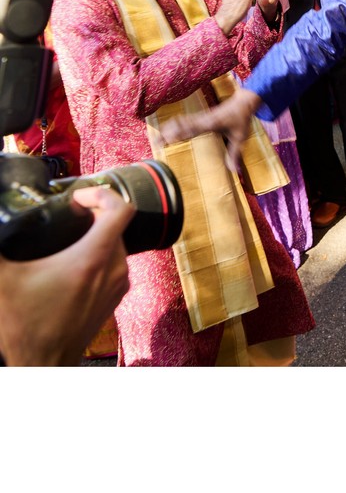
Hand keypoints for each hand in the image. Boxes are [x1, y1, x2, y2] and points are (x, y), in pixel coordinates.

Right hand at [0, 187, 130, 365]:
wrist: (43, 365)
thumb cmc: (27, 327)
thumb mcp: (3, 282)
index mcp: (95, 258)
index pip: (121, 209)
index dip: (101, 193)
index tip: (76, 197)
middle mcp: (115, 268)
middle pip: (116, 225)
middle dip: (93, 213)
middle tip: (66, 213)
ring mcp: (118, 284)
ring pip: (117, 245)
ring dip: (96, 235)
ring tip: (66, 235)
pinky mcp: (115, 298)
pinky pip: (114, 265)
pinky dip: (98, 256)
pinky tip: (70, 262)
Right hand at [159, 88, 263, 169]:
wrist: (243, 102)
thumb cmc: (241, 119)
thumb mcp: (240, 137)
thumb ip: (235, 153)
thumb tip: (233, 170)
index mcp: (210, 123)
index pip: (192, 129)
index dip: (179, 133)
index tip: (167, 139)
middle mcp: (202, 119)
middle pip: (181, 125)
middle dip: (167, 133)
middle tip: (154, 142)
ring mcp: (201, 117)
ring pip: (181, 122)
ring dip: (168, 128)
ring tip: (155, 137)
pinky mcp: (201, 117)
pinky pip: (185, 120)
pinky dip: (174, 125)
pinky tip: (166, 129)